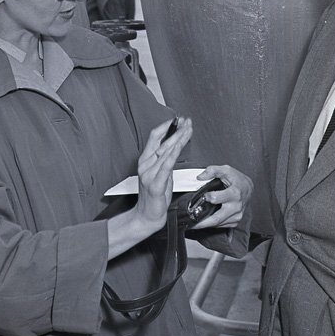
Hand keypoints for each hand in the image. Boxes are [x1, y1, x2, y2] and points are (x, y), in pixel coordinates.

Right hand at [134, 117, 192, 231]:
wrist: (146, 216)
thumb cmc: (154, 196)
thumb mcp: (161, 174)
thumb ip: (166, 161)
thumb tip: (175, 147)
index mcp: (145, 160)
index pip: (154, 137)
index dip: (166, 126)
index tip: (178, 119)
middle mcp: (146, 164)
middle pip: (162, 141)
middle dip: (177, 130)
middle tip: (187, 120)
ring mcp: (149, 174)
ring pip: (166, 151)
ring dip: (179, 139)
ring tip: (188, 129)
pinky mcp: (155, 184)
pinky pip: (166, 166)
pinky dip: (174, 154)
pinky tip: (180, 145)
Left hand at [191, 165, 252, 228]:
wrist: (249, 189)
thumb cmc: (237, 179)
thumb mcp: (226, 170)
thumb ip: (212, 170)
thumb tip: (200, 177)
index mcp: (234, 193)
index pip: (215, 198)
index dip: (205, 197)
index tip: (199, 197)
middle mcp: (236, 206)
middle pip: (216, 218)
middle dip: (201, 222)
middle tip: (191, 223)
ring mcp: (237, 215)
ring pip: (218, 224)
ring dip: (206, 224)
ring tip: (195, 222)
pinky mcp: (236, 221)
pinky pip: (222, 226)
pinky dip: (213, 224)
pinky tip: (207, 221)